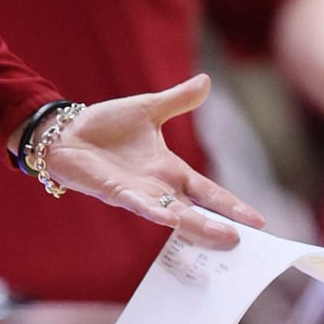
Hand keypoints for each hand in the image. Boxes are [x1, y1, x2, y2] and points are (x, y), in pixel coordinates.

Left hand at [41, 74, 264, 249]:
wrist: (64, 131)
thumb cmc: (103, 124)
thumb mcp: (147, 109)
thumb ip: (178, 100)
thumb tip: (206, 80)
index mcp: (168, 169)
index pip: (207, 191)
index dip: (231, 205)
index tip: (259, 222)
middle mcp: (157, 187)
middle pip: (196, 210)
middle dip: (220, 225)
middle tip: (248, 243)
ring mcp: (137, 192)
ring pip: (173, 214)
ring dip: (197, 225)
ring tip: (224, 237)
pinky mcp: (114, 192)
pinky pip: (139, 204)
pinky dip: (156, 211)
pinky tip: (172, 219)